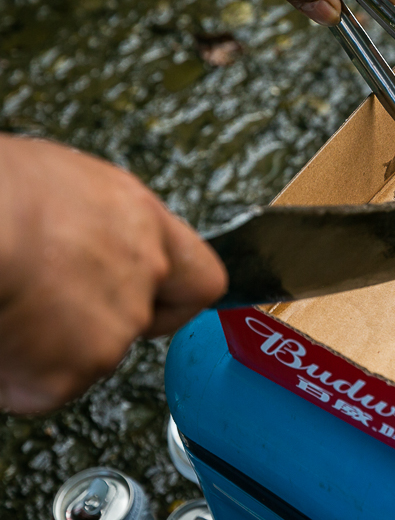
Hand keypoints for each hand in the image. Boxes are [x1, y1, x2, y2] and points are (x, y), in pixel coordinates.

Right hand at [0, 135, 226, 413]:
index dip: (173, 299)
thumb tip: (83, 240)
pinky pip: (46, 387)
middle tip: (45, 304)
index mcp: (143, 221)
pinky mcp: (73, 372)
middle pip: (139, 321)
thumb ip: (99, 224)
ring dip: (52, 347)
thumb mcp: (66, 182)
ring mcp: (116, 327)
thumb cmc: (4, 192)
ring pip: (92, 357)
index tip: (150, 304)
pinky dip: (19, 375)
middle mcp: (145, 275)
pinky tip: (1, 333)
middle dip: (96, 322)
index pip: (200, 278)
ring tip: (9, 307)